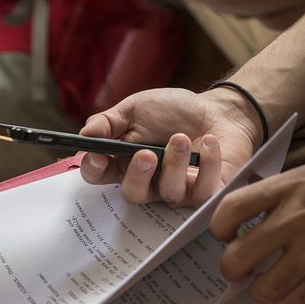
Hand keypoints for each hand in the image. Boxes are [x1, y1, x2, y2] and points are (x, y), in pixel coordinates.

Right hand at [79, 86, 262, 206]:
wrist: (220, 110)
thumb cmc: (174, 111)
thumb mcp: (136, 109)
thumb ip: (109, 122)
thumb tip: (84, 136)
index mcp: (125, 161)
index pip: (100, 175)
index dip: (94, 169)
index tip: (97, 155)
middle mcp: (149, 182)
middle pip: (133, 194)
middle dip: (137, 175)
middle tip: (146, 154)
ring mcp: (179, 192)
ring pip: (170, 193)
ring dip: (175, 163)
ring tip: (182, 137)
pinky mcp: (208, 194)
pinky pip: (204, 193)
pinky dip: (207, 164)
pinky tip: (209, 141)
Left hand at [210, 158, 304, 303]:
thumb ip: (280, 192)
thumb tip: (246, 211)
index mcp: (288, 187)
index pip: (231, 208)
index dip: (218, 227)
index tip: (224, 235)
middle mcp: (296, 219)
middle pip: (239, 256)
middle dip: (231, 269)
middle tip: (238, 269)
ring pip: (265, 287)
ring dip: (260, 290)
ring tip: (266, 283)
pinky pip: (293, 299)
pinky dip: (285, 300)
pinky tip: (290, 290)